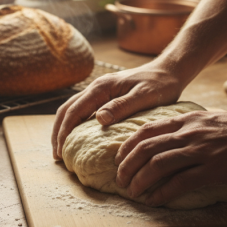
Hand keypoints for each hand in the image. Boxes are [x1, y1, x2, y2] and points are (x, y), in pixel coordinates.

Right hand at [51, 61, 185, 159]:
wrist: (169, 71)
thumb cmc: (160, 84)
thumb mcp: (144, 96)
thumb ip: (122, 106)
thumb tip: (99, 119)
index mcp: (102, 88)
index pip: (74, 111)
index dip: (64, 132)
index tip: (60, 151)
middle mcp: (96, 87)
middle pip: (66, 110)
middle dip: (58, 132)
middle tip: (57, 155)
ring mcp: (99, 90)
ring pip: (72, 109)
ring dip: (63, 127)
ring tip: (62, 148)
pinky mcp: (105, 95)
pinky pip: (82, 109)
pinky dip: (74, 123)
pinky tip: (78, 136)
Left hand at [114, 110, 226, 205]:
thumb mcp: (214, 120)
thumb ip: (194, 127)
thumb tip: (177, 137)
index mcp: (189, 120)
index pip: (148, 130)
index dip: (129, 145)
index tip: (120, 158)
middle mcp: (191, 133)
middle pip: (147, 148)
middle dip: (128, 165)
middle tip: (121, 179)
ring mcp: (202, 151)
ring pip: (159, 165)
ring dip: (141, 180)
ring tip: (133, 192)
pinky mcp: (215, 169)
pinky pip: (181, 183)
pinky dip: (163, 193)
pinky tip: (155, 200)